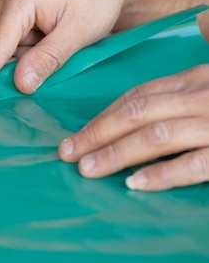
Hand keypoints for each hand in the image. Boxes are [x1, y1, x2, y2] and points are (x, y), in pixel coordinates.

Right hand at [0, 0, 133, 96]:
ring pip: (9, 54)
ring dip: (32, 59)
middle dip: (23, 65)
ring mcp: (11, 10)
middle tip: (58, 56)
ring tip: (61, 42)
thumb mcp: (78, 31)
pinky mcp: (18, 19)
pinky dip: (34, 54)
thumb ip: (47, 59)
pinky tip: (54, 43)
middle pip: (0, 53)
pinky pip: (17, 49)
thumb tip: (21, 82)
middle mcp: (8, 2)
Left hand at [59, 65, 208, 190]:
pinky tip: (133, 182)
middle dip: (97, 134)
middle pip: (137, 113)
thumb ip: (179, 100)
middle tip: (67, 153)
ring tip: (87, 169)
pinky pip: (193, 164)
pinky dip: (160, 174)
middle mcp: (200, 96)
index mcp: (194, 80)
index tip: (76, 135)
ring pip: (156, 136)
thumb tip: (136, 119)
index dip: (102, 117)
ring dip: (115, 153)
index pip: (137, 97)